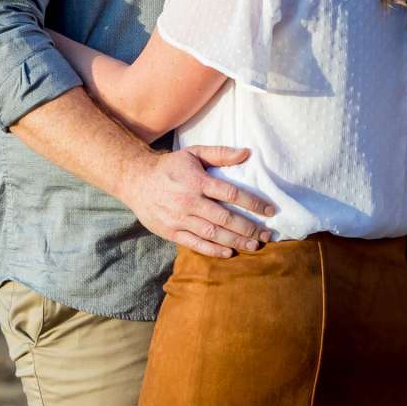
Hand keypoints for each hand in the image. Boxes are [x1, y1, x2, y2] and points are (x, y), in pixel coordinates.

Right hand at [121, 145, 274, 257]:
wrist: (135, 181)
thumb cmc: (169, 167)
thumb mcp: (193, 153)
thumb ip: (220, 153)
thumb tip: (247, 153)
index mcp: (197, 182)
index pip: (232, 194)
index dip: (254, 203)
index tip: (270, 211)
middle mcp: (189, 201)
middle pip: (225, 218)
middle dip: (249, 228)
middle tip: (267, 234)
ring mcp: (179, 219)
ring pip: (213, 234)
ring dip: (236, 241)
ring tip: (254, 245)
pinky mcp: (171, 231)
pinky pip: (195, 244)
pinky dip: (213, 250)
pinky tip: (229, 252)